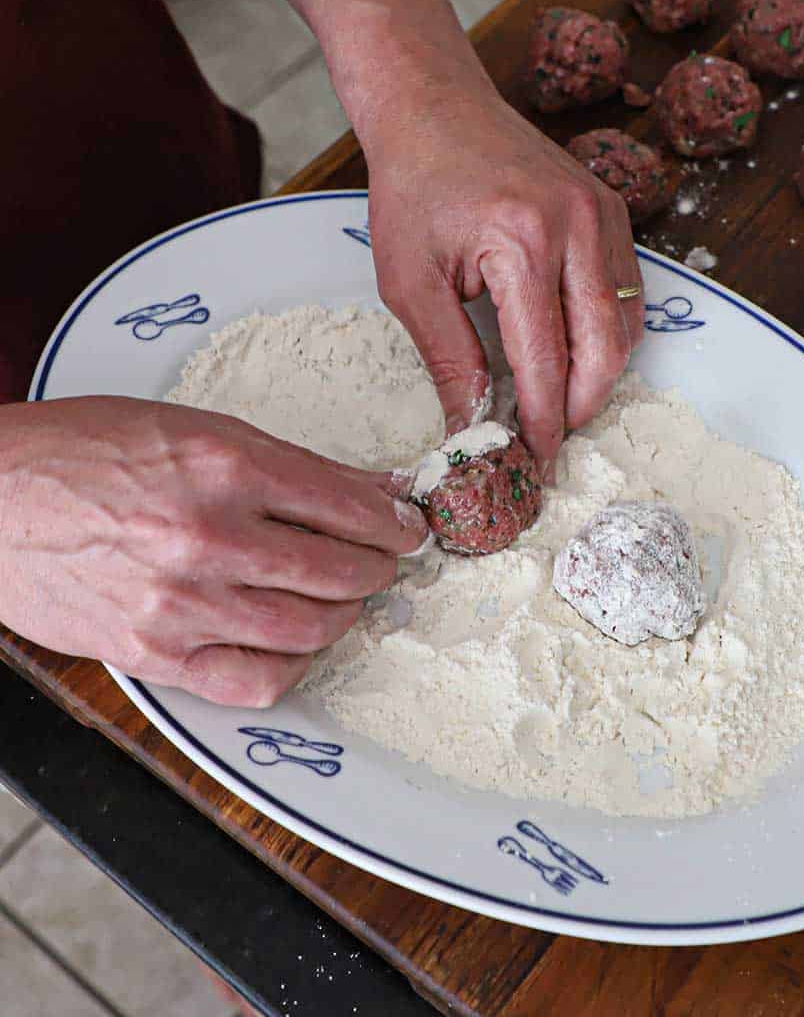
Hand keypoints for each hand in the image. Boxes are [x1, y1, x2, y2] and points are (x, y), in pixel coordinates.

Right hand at [0, 397, 426, 706]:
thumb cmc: (87, 452)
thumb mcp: (200, 429)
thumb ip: (295, 466)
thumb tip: (376, 489)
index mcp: (226, 467)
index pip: (349, 506)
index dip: (394, 522)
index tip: (407, 527)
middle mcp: (209, 537)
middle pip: (340, 570)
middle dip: (378, 567)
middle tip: (381, 560)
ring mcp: (180, 603)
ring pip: (309, 629)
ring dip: (345, 615)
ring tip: (343, 597)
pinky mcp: (153, 655)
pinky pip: (255, 683)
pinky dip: (292, 666)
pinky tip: (294, 642)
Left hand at [364, 76, 644, 477]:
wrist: (435, 108)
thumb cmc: (414, 189)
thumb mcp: (410, 283)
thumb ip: (450, 360)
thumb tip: (472, 428)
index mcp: (522, 243)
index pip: (546, 360)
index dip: (542, 420)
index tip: (532, 458)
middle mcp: (576, 226)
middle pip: (604, 349)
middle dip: (580, 406)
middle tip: (550, 437)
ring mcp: (602, 214)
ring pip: (626, 325)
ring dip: (599, 374)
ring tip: (559, 400)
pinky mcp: (611, 209)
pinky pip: (628, 290)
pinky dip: (609, 333)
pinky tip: (575, 351)